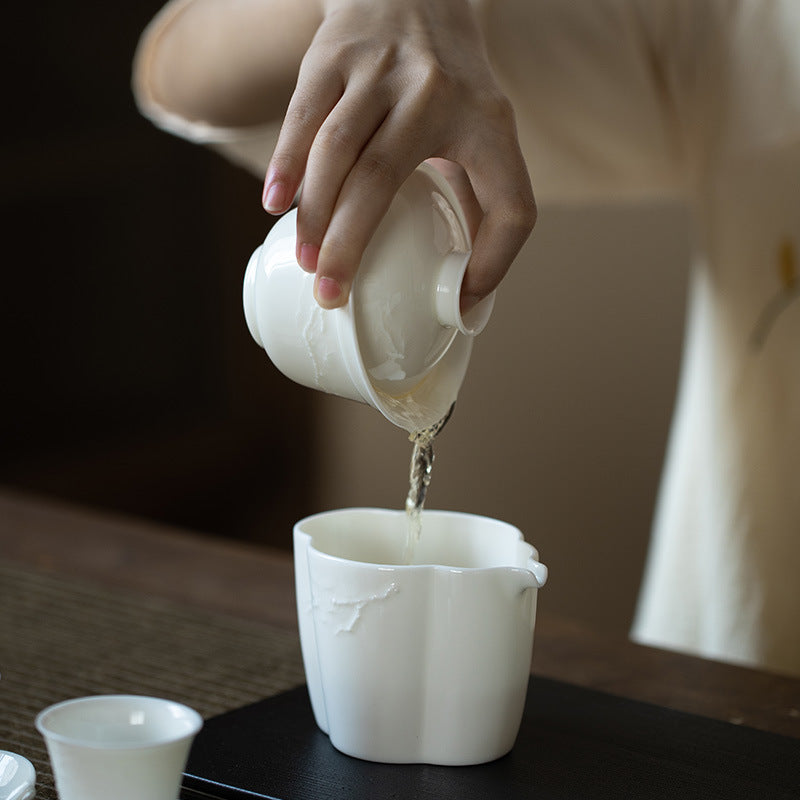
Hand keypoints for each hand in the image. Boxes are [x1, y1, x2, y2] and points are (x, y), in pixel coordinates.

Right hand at [261, 0, 535, 309]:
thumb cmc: (450, 82)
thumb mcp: (482, 126)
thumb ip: (479, 193)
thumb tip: (464, 287)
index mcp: (488, 123)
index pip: (511, 204)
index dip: (495, 262)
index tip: (458, 303)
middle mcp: (434, 93)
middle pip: (381, 180)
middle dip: (351, 246)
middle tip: (331, 294)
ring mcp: (380, 71)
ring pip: (336, 152)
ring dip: (315, 215)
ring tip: (307, 261)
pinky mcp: (335, 56)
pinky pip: (304, 118)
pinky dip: (287, 166)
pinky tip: (275, 204)